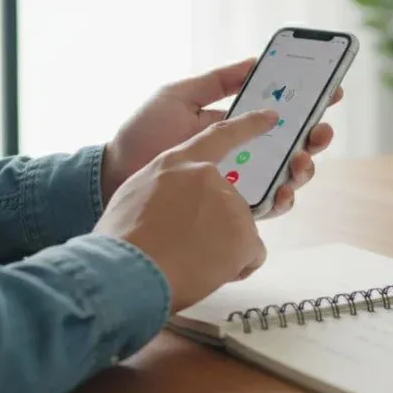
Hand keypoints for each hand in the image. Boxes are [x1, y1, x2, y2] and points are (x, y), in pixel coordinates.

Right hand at [94, 109, 278, 311]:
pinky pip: (251, 254)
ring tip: (190, 262)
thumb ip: (163, 187)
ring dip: (222, 247)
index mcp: (177, 162)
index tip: (271, 118)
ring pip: (238, 230)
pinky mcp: (244, 234)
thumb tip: (171, 199)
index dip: (247, 126)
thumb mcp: (135, 195)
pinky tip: (208, 274)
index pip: (219, 136)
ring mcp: (230, 204)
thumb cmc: (121, 240)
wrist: (127, 270)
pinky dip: (236, 268)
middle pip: (227, 200)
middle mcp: (208, 177)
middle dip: (215, 224)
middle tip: (187, 245)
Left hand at [101, 58, 341, 217]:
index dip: (307, 103)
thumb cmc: (143, 133)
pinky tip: (284, 189)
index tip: (330, 90)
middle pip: (291, 144)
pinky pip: (266, 206)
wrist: (115, 175)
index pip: (278, 111)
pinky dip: (282, 198)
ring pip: (286, 176)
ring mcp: (238, 181)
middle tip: (322, 129)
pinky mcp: (230, 209)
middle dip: (315, 135)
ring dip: (304, 166)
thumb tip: (255, 60)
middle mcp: (241, 153)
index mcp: (232, 122)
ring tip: (303, 158)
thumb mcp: (179, 95)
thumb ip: (218, 80)